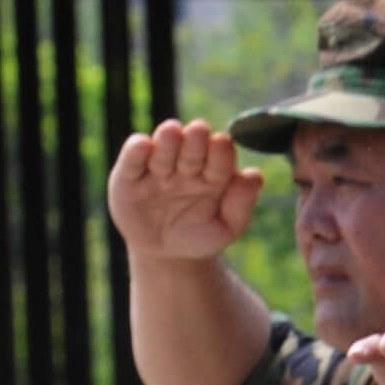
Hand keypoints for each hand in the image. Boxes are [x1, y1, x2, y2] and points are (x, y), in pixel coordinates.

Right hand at [106, 119, 262, 265]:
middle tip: (199, 129)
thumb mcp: (226, 228)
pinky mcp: (128, 178)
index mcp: (214, 175)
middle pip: (191, 150)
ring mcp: (157, 170)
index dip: (221, 153)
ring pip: (162, 152)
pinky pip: (131, 162)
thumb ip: (241, 204)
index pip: (220, 161)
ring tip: (172, 131)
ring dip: (167, 141)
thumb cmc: (201, 237)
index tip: (224, 142)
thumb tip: (256, 176)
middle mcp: (186, 167)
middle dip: (195, 141)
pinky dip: (135, 152)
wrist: (167, 255)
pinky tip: (142, 144)